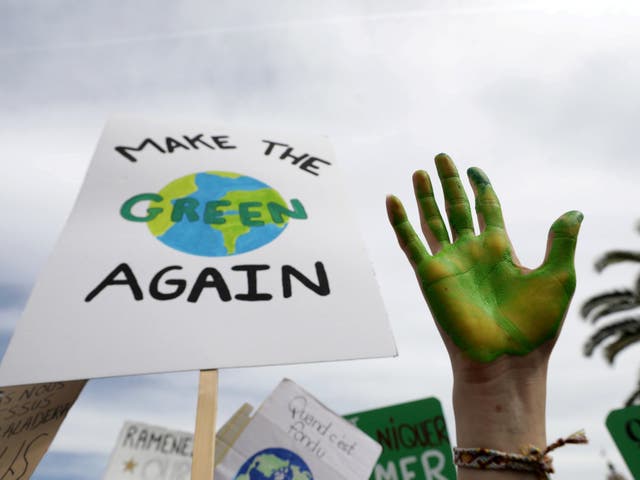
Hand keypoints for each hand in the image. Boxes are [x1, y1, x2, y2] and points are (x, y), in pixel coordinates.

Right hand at [386, 153, 582, 363]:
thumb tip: (575, 211)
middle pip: (456, 208)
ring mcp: (448, 262)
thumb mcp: (558, 278)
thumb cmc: (534, 327)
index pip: (487, 208)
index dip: (481, 187)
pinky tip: (393, 200)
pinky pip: (410, 243)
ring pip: (432, 220)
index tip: (475, 170)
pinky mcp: (429, 275)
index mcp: (499, 249)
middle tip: (442, 157)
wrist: (505, 361)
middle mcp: (471, 252)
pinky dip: (399, 221)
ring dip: (425, 196)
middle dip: (449, 183)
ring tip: (419, 172)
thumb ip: (561, 242)